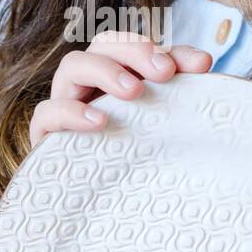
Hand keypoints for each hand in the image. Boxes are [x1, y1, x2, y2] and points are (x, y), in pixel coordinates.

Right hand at [28, 29, 211, 148]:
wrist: (102, 207)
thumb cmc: (135, 155)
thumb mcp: (161, 120)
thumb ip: (179, 89)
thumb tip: (205, 61)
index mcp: (117, 73)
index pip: (133, 43)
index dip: (162, 47)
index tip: (198, 66)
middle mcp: (89, 82)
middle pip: (102, 44)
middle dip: (134, 52)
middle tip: (163, 73)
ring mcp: (64, 103)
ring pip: (72, 66)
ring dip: (104, 71)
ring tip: (133, 92)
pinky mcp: (45, 134)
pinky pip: (47, 112)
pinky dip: (71, 112)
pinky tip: (99, 121)